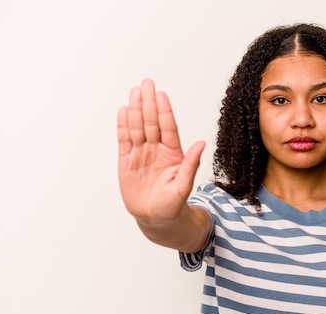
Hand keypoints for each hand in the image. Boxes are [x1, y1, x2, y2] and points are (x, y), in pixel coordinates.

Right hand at [117, 79, 204, 221]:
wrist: (156, 218)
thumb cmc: (173, 204)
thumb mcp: (184, 185)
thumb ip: (191, 164)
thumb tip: (202, 143)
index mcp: (173, 153)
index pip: (168, 128)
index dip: (165, 112)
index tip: (161, 95)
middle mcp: (157, 149)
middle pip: (152, 122)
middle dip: (149, 103)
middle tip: (146, 83)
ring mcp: (141, 154)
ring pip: (138, 128)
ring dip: (135, 110)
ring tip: (134, 92)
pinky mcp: (127, 161)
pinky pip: (124, 140)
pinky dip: (123, 126)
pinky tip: (123, 111)